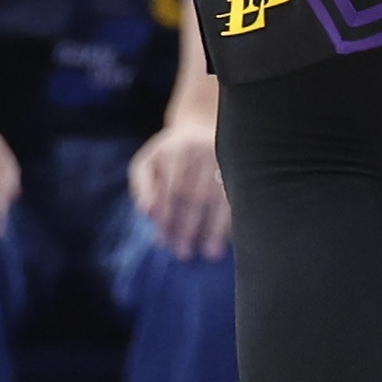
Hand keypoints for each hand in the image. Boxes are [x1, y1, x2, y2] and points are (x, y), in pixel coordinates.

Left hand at [131, 117, 228, 258]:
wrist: (200, 128)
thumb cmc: (168, 156)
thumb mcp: (147, 164)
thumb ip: (142, 187)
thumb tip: (147, 211)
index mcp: (174, 150)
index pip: (169, 191)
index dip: (166, 218)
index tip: (165, 242)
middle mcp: (200, 150)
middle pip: (192, 196)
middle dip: (187, 228)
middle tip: (183, 253)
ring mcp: (223, 157)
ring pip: (216, 198)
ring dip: (213, 228)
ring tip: (210, 253)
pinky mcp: (240, 165)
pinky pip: (234, 197)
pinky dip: (231, 219)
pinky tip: (229, 239)